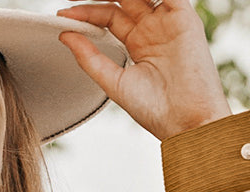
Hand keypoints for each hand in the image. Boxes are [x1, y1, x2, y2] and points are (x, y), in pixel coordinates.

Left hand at [57, 0, 230, 140]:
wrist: (186, 121)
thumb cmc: (155, 110)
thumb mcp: (114, 82)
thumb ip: (90, 58)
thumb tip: (65, 35)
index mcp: (137, 44)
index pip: (109, 16)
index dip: (86, 13)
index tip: (63, 16)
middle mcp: (153, 29)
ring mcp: (168, 21)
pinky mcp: (184, 17)